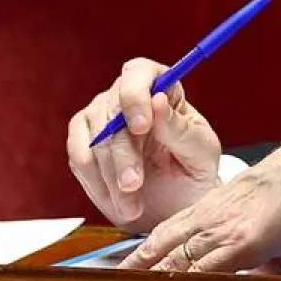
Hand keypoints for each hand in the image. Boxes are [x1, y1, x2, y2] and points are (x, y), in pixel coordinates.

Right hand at [66, 58, 221, 232]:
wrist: (175, 207)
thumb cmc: (193, 173)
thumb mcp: (200, 154)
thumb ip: (180, 128)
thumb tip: (158, 100)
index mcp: (162, 89)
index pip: (139, 73)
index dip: (136, 95)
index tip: (141, 127)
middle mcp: (126, 97)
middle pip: (112, 112)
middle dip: (123, 153)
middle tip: (135, 185)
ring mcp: (100, 118)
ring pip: (94, 139)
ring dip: (111, 176)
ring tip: (132, 205)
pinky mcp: (82, 144)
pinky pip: (80, 158)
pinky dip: (97, 183)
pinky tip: (117, 201)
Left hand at [120, 122, 280, 272]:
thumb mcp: (272, 214)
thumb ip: (264, 245)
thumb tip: (268, 271)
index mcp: (216, 204)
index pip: (168, 230)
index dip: (145, 253)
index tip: (128, 269)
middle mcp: (213, 214)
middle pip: (161, 245)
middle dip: (136, 269)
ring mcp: (224, 229)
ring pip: (175, 260)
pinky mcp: (243, 243)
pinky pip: (205, 270)